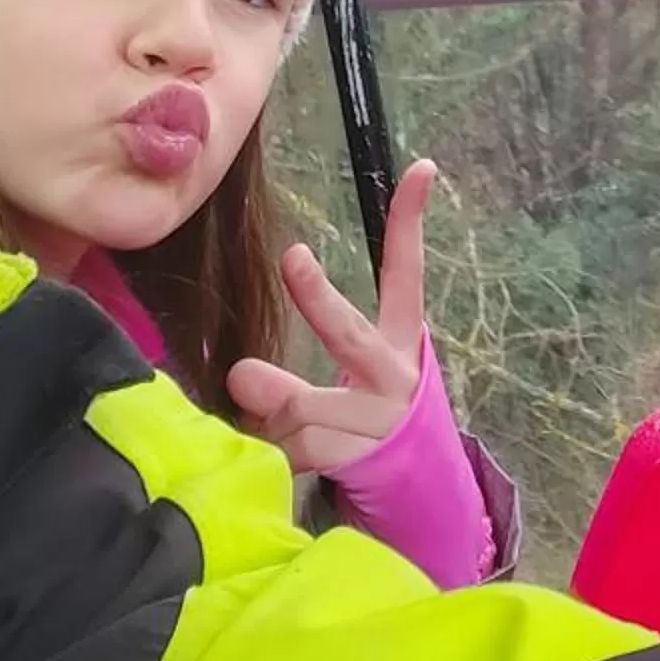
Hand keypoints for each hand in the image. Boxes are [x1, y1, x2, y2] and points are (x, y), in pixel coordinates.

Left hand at [225, 159, 436, 476]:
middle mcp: (394, 374)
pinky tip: (275, 457)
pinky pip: (289, 448)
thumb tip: (237, 373)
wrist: (416, 491)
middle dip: (318, 296)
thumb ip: (299, 370)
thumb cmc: (367, 417)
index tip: (421, 168)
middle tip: (294, 257)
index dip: (410, 221)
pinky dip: (269, 450)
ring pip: (299, 404)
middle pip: (349, 333)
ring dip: (268, 413)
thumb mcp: (354, 376)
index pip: (405, 272)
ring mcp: (377, 419)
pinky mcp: (357, 458)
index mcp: (400, 341)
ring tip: (262, 419)